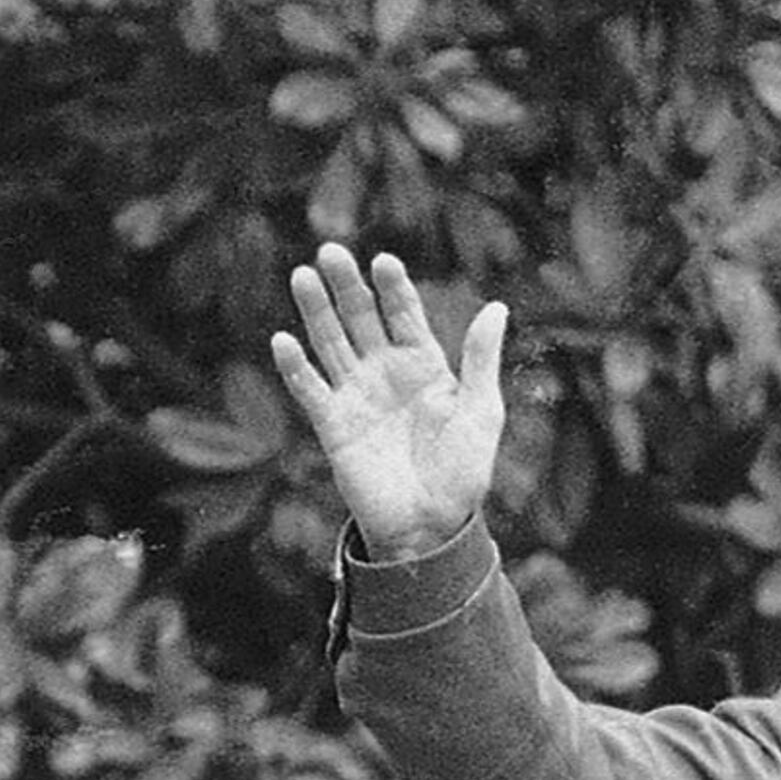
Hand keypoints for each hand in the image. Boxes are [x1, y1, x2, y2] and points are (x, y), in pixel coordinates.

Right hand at [268, 241, 509, 560]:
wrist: (433, 527)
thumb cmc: (464, 473)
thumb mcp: (482, 413)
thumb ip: (481, 360)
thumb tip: (497, 307)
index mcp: (424, 365)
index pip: (403, 313)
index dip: (393, 287)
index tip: (384, 262)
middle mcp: (385, 373)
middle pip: (360, 318)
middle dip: (346, 286)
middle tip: (331, 252)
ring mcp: (357, 396)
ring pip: (331, 343)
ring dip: (316, 311)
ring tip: (303, 276)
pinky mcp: (334, 426)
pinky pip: (311, 390)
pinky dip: (296, 367)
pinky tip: (283, 339)